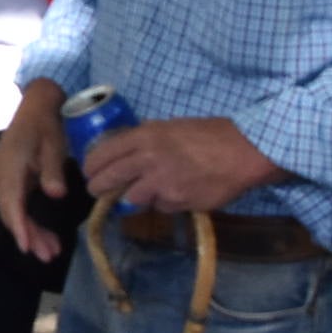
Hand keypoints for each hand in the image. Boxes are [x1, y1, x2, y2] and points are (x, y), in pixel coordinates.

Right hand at [0, 81, 71, 262]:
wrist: (36, 108)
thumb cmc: (46, 125)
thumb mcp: (54, 145)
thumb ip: (53, 170)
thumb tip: (56, 194)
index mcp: (10, 167)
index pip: (12, 203)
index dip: (19, 227)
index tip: (26, 247)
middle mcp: (0, 176)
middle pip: (11, 213)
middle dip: (29, 237)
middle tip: (49, 256)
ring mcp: (2, 180)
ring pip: (14, 213)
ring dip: (31, 233)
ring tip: (52, 251)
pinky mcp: (9, 182)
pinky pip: (16, 207)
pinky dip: (29, 223)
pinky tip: (45, 236)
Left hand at [82, 117, 285, 219]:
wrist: (243, 152)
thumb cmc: (211, 134)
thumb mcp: (172, 126)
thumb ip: (148, 138)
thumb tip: (128, 148)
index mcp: (145, 136)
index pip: (104, 153)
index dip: (91, 165)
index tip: (88, 171)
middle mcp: (148, 159)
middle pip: (109, 179)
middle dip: (98, 188)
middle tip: (96, 191)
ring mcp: (162, 183)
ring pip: (132, 199)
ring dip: (134, 197)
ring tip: (144, 192)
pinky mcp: (177, 202)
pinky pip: (160, 206)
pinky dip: (164, 203)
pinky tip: (177, 193)